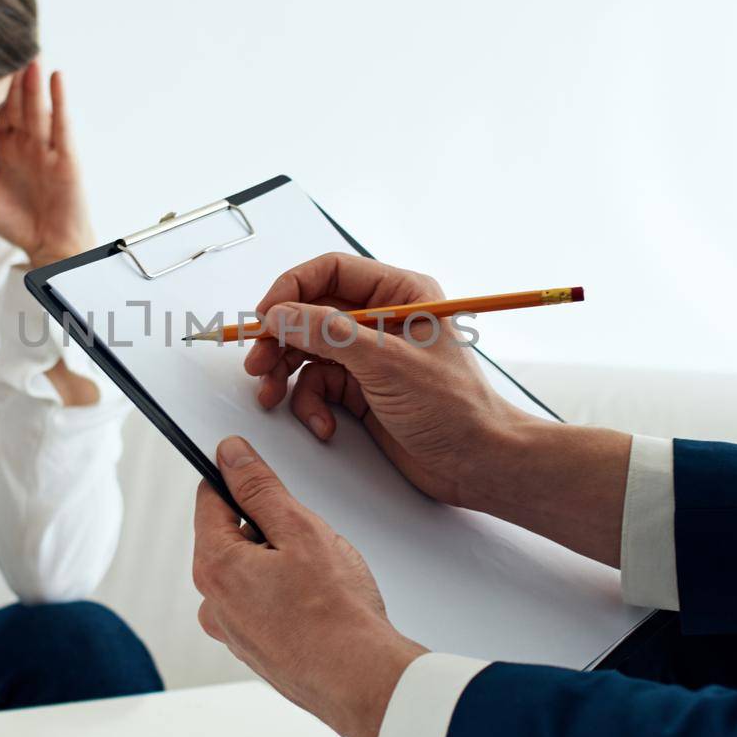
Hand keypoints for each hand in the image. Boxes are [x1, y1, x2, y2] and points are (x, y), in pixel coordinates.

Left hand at [0, 60, 92, 267]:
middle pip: (14, 101)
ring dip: (30, 80)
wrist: (51, 246)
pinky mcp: (66, 157)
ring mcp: (47, 147)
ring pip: (36, 106)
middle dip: (7, 75)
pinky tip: (55, 76)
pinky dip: (59, 100)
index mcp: (6, 148)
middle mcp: (26, 142)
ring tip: (23, 50)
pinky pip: (62, 125)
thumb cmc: (19, 223)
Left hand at [192, 436, 425, 736]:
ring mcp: (232, 631)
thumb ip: (260, 488)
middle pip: (230, 537)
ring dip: (278, 563)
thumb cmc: (336, 613)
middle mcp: (212, 602)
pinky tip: (318, 603)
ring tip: (319, 577)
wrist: (361, 681)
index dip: (239, 480)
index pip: (209, 500)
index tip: (262, 476)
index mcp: (214, 567)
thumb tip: (231, 457)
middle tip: (309, 540)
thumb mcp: (299, 530)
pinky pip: (262, 604)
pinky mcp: (254, 650)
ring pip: (249, 572)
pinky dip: (285, 596)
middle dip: (268, 529)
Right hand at [245, 252, 632, 566]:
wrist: (478, 464)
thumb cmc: (455, 408)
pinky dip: (311, 405)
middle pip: (312, 314)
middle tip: (257, 363)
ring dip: (286, 374)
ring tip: (271, 396)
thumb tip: (281, 314)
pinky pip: (318, 387)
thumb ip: (328, 334)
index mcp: (400, 294)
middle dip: (281, 339)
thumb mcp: (386, 363)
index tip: (265, 316)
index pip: (331, 272)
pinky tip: (323, 424)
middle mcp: (382, 320)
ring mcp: (370, 357)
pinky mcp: (363, 391)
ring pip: (308, 352)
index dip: (292, 289)